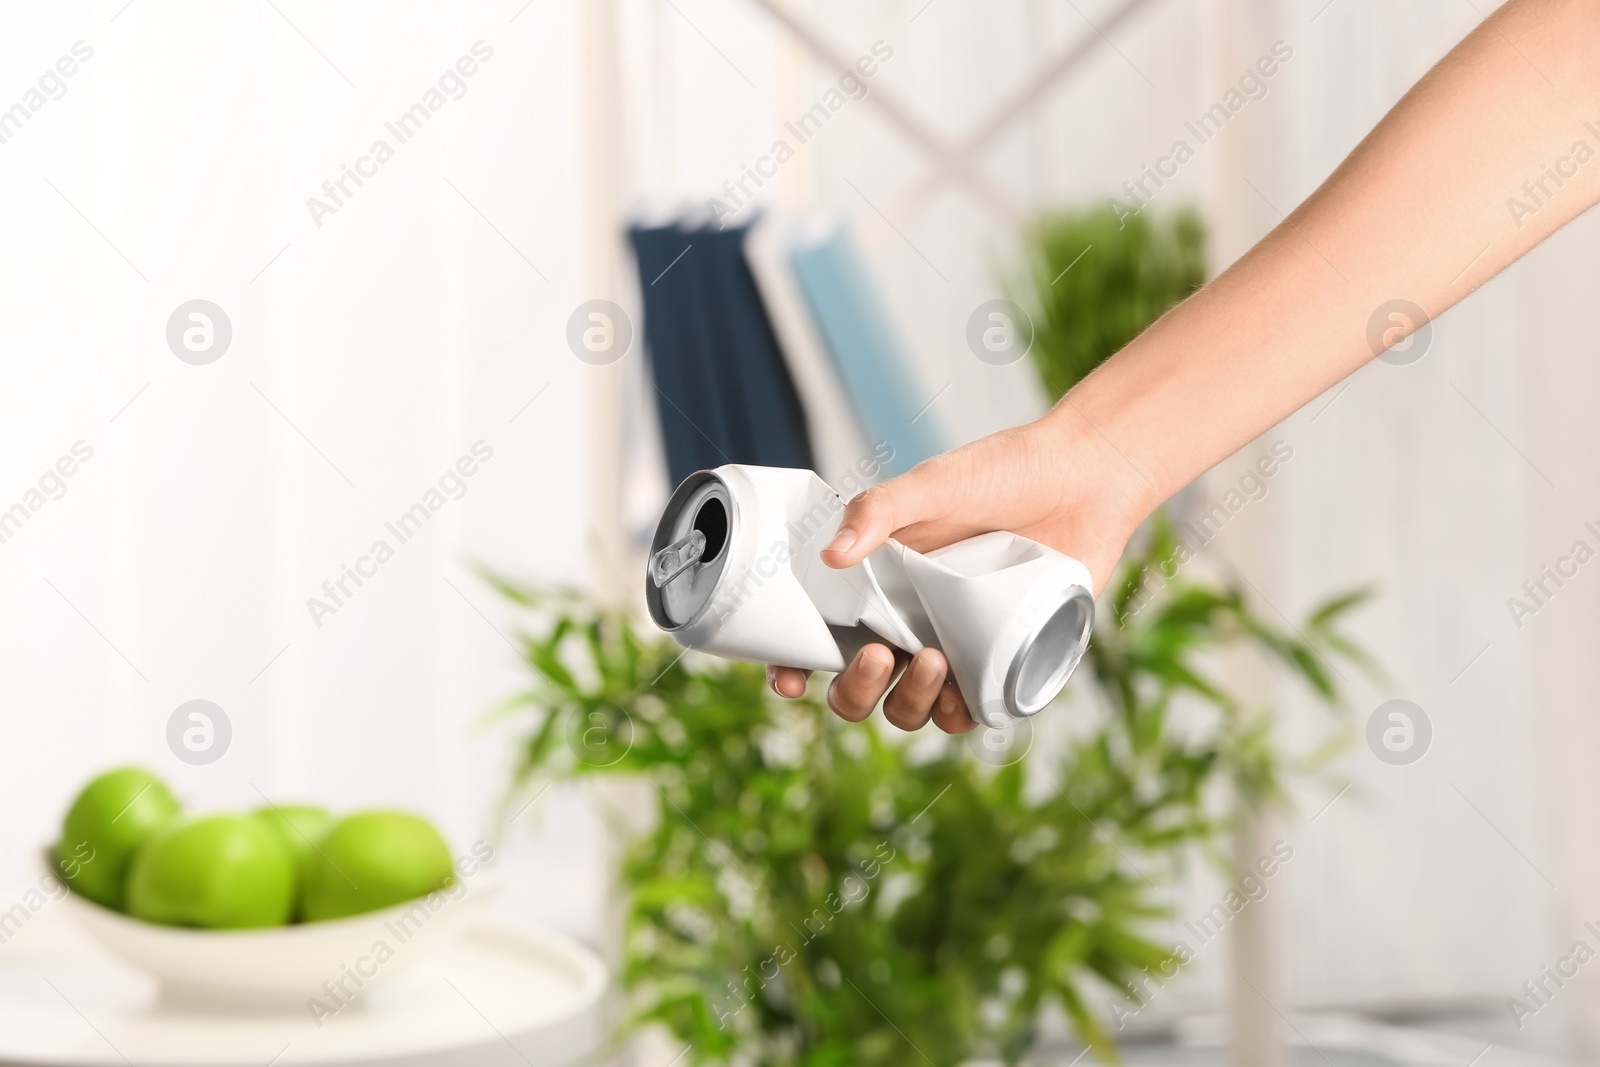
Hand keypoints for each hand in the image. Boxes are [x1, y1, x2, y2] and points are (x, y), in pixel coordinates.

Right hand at [767, 408, 1157, 730]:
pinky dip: (962, 712)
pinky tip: (964, 688)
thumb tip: (832, 554)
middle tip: (874, 657)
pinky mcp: (1006, 662)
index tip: (789, 677)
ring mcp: (958, 647)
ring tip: (933, 659)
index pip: (822, 638)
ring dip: (910, 702)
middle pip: (860, 691)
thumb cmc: (1005, 472)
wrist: (1086, 476)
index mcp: (879, 586)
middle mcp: (912, 623)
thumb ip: (879, 511)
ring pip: (913, 710)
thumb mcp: (934, 483)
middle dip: (854, 691)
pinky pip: (974, 710)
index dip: (796, 666)